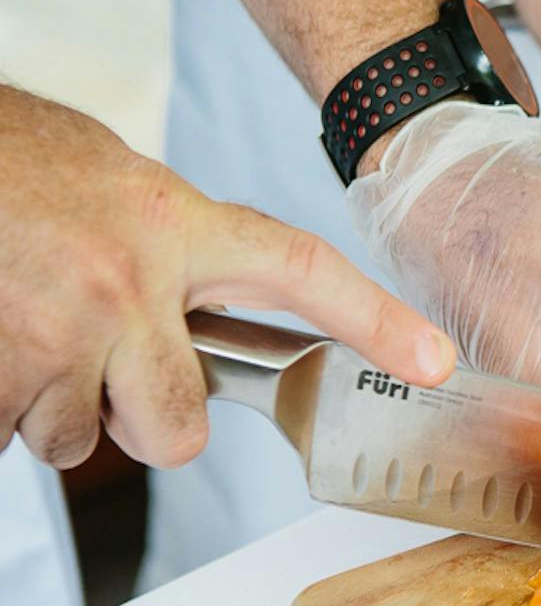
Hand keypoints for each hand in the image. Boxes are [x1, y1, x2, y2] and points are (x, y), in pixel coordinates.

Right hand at [0, 88, 455, 469]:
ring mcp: (60, 333)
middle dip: (148, 421)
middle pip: (180, 425)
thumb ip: (180, 252)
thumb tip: (206, 309)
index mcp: (172, 222)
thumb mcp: (123, 189)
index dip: (376, 320)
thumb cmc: (14, 166)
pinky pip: (11, 435)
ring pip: (81, 439)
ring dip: (52, 407)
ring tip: (29, 328)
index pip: (303, 271)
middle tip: (108, 368)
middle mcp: (127, 283)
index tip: (433, 360)